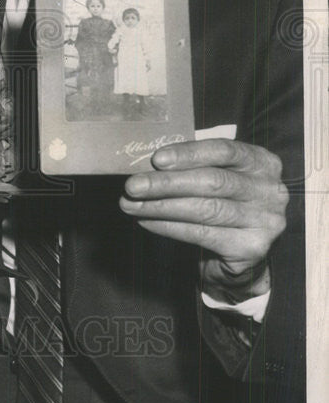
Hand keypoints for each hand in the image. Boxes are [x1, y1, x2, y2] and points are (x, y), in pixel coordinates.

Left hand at [120, 139, 287, 302]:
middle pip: (212, 181)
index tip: (156, 159)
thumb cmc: (225, 203)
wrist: (244, 251)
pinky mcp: (252, 248)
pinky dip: (169, 227)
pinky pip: (202, 234)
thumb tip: (151, 163)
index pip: (224, 150)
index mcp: (263, 162)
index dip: (188, 154)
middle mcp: (270, 190)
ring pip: (205, 209)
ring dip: (162, 207)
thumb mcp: (219, 176)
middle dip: (167, 183)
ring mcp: (265, 221)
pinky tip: (147, 222)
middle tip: (133, 186)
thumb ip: (195, 165)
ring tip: (132, 205)